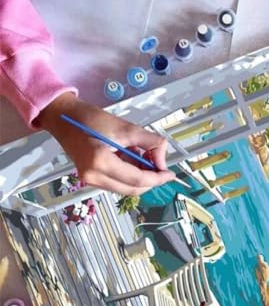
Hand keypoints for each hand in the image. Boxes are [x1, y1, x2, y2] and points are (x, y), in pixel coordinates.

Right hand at [36, 92, 174, 194]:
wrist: (62, 116)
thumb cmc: (90, 118)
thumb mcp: (126, 127)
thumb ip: (150, 143)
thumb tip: (163, 159)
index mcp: (100, 162)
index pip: (137, 179)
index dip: (157, 178)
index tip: (169, 174)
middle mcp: (93, 176)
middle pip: (132, 189)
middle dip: (150, 180)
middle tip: (160, 167)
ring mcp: (90, 179)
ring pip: (125, 188)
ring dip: (139, 177)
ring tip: (141, 156)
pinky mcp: (90, 178)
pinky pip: (116, 183)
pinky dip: (128, 174)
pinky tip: (130, 159)